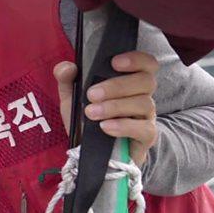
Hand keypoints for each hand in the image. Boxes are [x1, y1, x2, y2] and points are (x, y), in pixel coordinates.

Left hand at [53, 51, 158, 165]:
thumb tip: (66, 67)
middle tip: (91, 94)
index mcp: (129, 81)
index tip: (114, 62)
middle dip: (117, 85)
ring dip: (115, 106)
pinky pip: (145, 128)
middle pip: (146, 81)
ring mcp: (147, 117)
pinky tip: (105, 127)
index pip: (146, 63)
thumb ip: (67, 80)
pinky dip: (123, 126)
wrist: (93, 153)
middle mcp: (142, 96)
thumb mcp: (72, 99)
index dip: (136, 59)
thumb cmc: (87, 121)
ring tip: (91, 113)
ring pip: (144, 103)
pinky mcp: (147, 137)